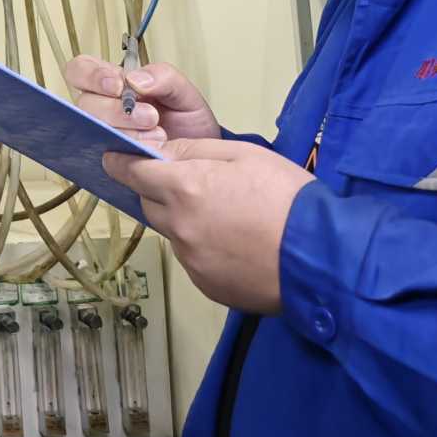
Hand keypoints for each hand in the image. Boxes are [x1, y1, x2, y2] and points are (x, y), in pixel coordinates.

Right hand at [63, 55, 219, 146]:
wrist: (203, 160)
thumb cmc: (189, 125)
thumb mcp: (184, 93)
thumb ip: (164, 77)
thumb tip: (135, 79)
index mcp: (115, 84)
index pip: (81, 69)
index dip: (92, 76)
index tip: (119, 87)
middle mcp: (104, 108)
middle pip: (84, 103)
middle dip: (116, 110)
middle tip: (150, 117)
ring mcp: (105, 136)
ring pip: (93, 129)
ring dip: (126, 133)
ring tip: (157, 137)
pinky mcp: (111, 161)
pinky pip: (102, 157)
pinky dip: (125, 154)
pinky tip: (145, 152)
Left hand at [104, 138, 315, 312]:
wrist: (324, 259)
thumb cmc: (289, 199)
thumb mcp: (245, 155)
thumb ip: (197, 150)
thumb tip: (165, 152)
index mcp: (184, 189)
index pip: (131, 173)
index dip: (121, 163)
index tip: (113, 158)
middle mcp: (179, 227)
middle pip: (150, 204)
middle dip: (160, 192)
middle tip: (191, 185)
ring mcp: (192, 261)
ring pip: (174, 233)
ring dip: (185, 221)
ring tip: (226, 217)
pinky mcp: (207, 286)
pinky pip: (193, 260)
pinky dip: (204, 249)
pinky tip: (236, 244)